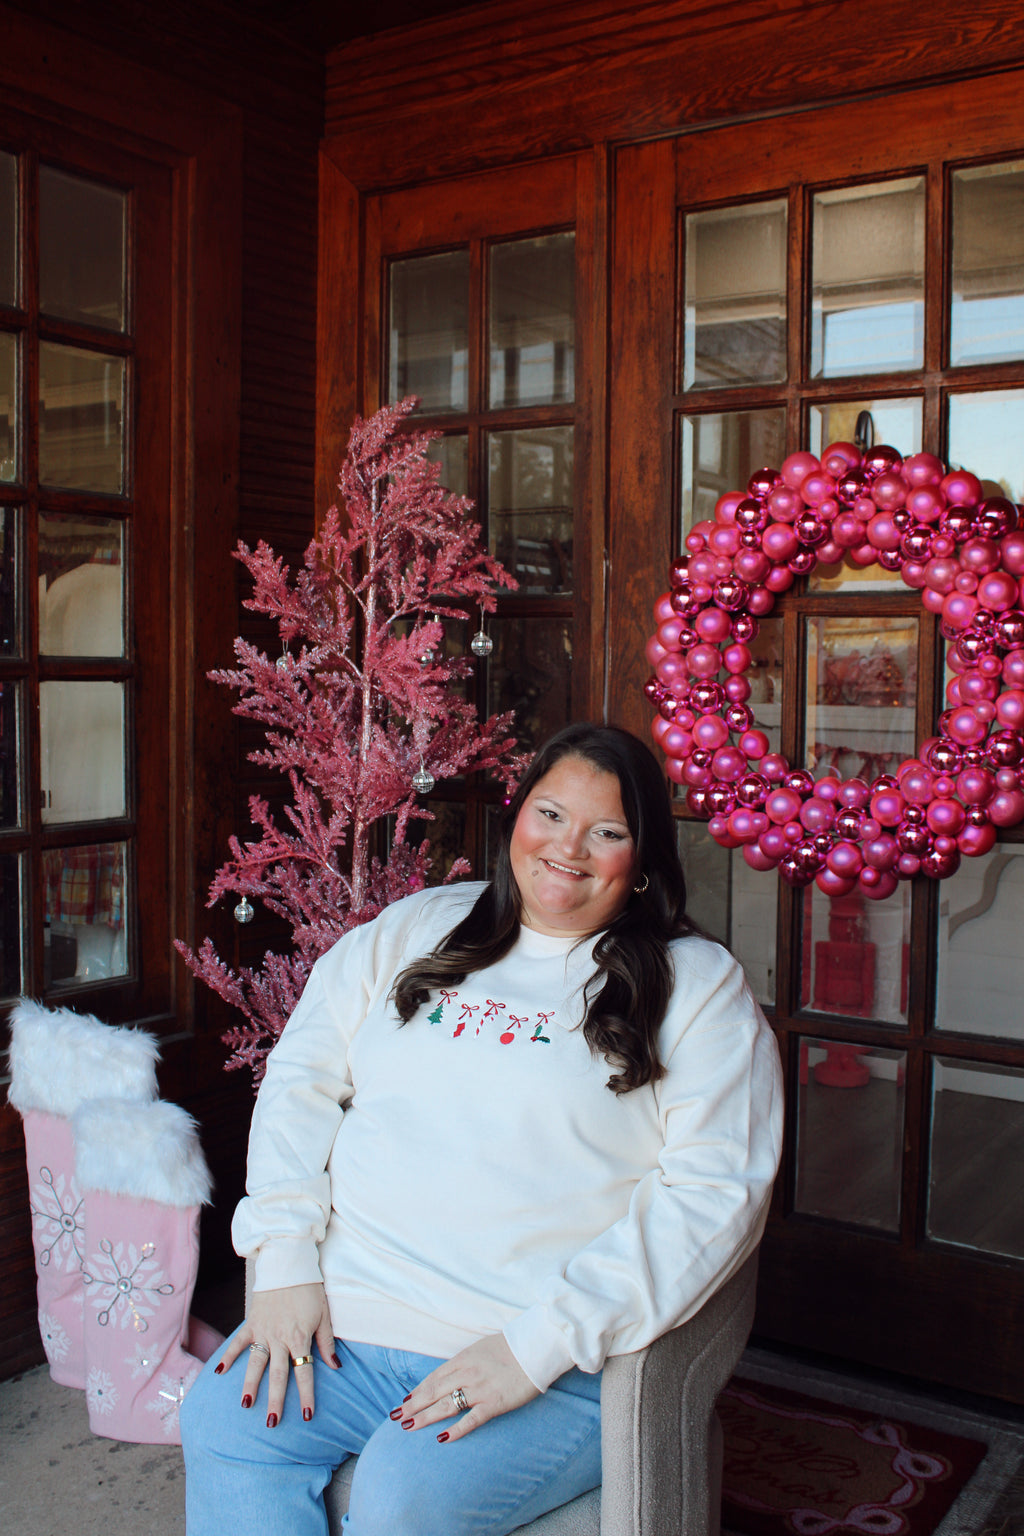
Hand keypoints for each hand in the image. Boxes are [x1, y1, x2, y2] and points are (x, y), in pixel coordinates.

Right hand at [216, 1282, 337, 1425]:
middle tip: (272, 1423)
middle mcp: (280, 1338)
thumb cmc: (309, 1289)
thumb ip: (327, 1342)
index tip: (307, 1416)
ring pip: (256, 1363)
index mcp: (300, 1338)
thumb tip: (335, 1366)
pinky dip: (229, 1356)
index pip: (304, 1373)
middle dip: (275, 1400)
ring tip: (246, 1404)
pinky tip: (220, 1372)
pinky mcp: (251, 1322)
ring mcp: (263, 1331)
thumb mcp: (324, 1314)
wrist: (289, 1263)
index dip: (306, 1395)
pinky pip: (238, 1342)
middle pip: (277, 1374)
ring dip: (250, 1384)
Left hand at [394, 1334, 538, 1442]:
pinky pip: (471, 1419)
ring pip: (446, 1405)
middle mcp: (466, 1374)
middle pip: (434, 1392)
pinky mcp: (493, 1403)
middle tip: (397, 1417)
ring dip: (425, 1417)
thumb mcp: (482, 1348)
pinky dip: (456, 1429)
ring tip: (409, 1426)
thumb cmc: (511, 1346)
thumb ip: (466, 1361)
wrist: (535, 1347)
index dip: (418, 1390)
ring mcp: (479, 1389)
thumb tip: (453, 1372)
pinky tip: (442, 1438)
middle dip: (414, 1405)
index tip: (405, 1401)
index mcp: (463, 1359)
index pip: (434, 1377)